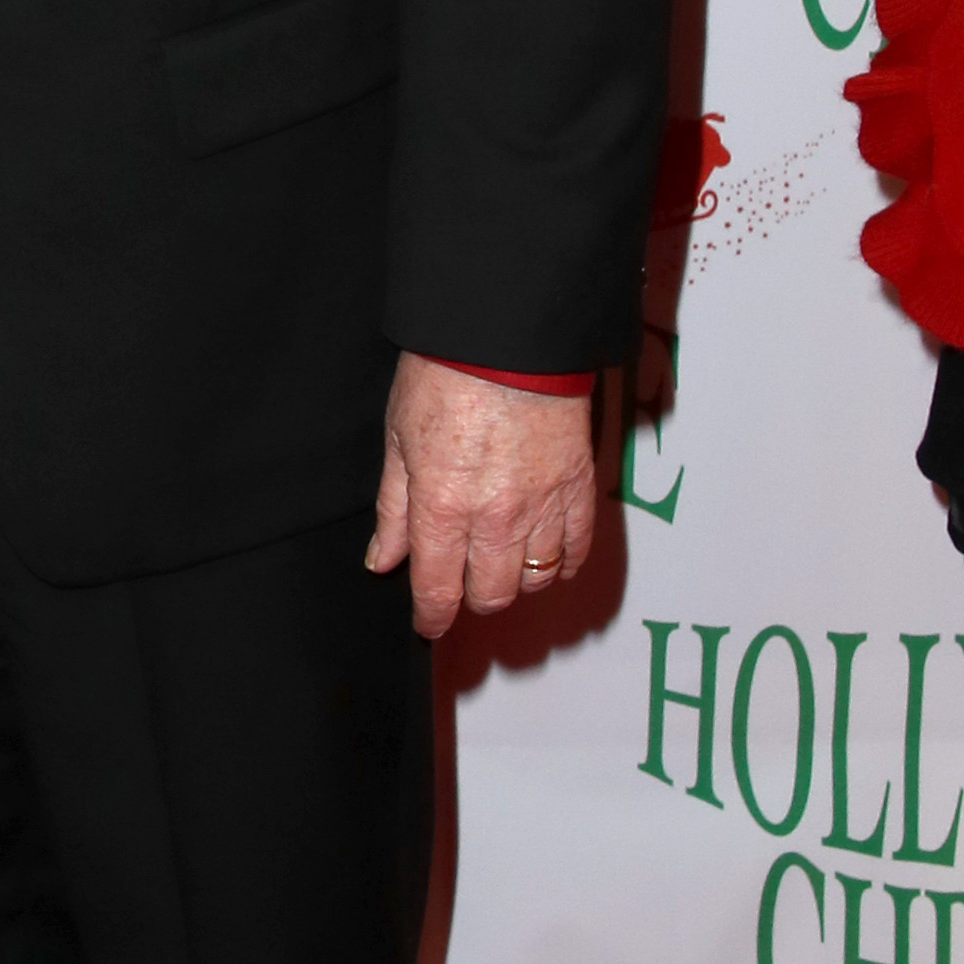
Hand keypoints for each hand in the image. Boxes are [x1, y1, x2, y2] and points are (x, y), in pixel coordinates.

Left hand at [366, 356, 596, 640]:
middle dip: (471, 600)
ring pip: (534, 579)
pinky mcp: (579, 488)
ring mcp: (542, 506)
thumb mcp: (398, 442)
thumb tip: (384, 560)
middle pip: (490, 595)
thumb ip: (394, 510)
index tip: (428, 625)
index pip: (438, 591)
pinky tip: (548, 556)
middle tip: (461, 585)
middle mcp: (494, 519)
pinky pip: (576, 549)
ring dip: (515, 582)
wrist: (508, 338)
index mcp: (441, 508)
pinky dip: (562, 563)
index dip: (431, 618)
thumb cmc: (443, 378)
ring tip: (501, 565)